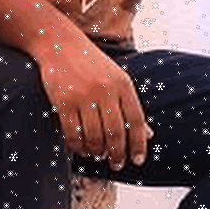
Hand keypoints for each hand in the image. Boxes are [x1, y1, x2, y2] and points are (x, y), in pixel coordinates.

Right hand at [34, 40, 151, 169]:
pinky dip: (77, 146)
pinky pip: (72, 133)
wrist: (60, 44)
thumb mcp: (118, 79)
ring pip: (94, 136)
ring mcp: (84, 96)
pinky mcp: (63, 101)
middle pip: (116, 133)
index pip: (137, 121)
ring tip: (98, 155)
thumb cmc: (92, 64)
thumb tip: (149, 135)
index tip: (137, 160)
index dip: (138, 144)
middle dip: (117, 154)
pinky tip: (81, 148)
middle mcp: (106, 90)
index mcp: (123, 85)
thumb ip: (131, 106)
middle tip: (116, 165)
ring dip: (97, 151)